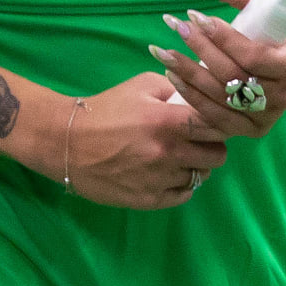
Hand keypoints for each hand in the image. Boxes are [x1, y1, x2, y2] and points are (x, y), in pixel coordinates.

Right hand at [66, 71, 227, 209]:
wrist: (66, 142)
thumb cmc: (105, 109)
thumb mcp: (141, 85)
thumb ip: (175, 88)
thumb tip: (199, 95)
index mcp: (169, 121)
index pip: (217, 126)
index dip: (219, 124)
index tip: (212, 123)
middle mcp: (169, 153)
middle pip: (216, 156)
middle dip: (212, 146)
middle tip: (199, 141)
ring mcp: (159, 179)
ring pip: (200, 177)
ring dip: (196, 166)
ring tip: (180, 157)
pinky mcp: (148, 200)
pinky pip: (183, 195)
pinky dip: (182, 185)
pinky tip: (170, 174)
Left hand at [148, 0, 285, 138]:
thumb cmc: (276, 30)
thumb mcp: (262, 5)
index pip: (253, 55)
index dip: (222, 38)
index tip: (196, 16)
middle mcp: (283, 96)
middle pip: (233, 78)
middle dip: (200, 50)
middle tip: (176, 27)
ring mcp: (266, 117)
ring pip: (221, 100)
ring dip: (189, 76)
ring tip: (164, 53)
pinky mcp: (250, 130)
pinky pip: (216, 119)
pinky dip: (192, 99)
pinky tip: (173, 79)